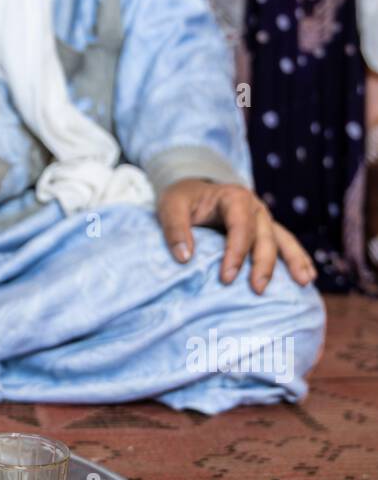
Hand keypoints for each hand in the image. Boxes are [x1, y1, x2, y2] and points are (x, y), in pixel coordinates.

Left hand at [157, 178, 317, 294]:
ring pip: (283, 240)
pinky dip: (298, 259)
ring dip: (295, 261)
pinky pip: (286, 244)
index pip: (240, 227)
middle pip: (265, 237)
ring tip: (304, 282)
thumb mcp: (170, 206)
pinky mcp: (265, 230)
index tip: (226, 278)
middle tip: (257, 290)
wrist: (192, 189)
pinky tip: (308, 277)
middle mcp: (255, 208)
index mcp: (234, 198)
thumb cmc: (181, 199)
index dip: (236, 253)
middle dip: (263, 264)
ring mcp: (264, 219)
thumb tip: (185, 258)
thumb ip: (174, 230)